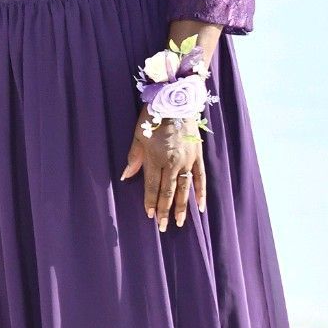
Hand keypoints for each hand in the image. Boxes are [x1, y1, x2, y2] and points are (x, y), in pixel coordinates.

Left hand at [120, 107, 205, 232]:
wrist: (175, 100)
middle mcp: (172, 162)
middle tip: (163, 227)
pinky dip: (201, 192)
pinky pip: (200, 178)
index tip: (150, 216)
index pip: (151, 187)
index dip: (150, 202)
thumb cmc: (153, 117)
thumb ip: (134, 158)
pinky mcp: (198, 156)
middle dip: (164, 210)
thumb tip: (126, 176)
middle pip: (167, 192)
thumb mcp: (138, 135)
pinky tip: (201, 207)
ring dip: (182, 207)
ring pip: (184, 189)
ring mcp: (187, 160)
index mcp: (155, 158)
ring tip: (180, 222)